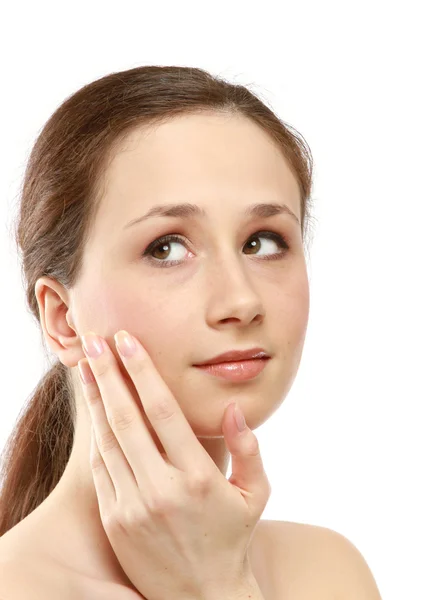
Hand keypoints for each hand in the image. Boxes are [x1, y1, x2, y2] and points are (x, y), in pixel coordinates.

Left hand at [77, 330, 271, 599]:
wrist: (201, 598)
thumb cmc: (232, 538)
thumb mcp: (256, 494)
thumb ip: (249, 449)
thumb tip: (234, 408)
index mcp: (198, 479)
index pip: (162, 411)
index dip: (142, 371)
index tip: (127, 341)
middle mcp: (160, 490)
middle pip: (126, 419)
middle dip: (108, 374)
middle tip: (95, 340)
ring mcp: (132, 507)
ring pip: (107, 440)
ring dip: (95, 399)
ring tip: (87, 366)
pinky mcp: (114, 520)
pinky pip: (101, 467)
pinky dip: (97, 434)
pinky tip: (96, 410)